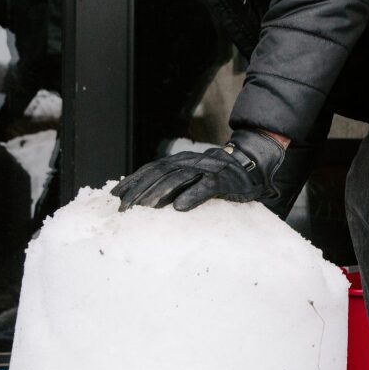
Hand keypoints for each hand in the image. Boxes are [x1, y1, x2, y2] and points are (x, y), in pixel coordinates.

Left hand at [111, 129, 287, 211]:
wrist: (252, 164)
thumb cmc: (218, 176)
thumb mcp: (192, 177)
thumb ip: (173, 184)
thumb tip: (146, 200)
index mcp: (179, 161)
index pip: (151, 169)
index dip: (133, 180)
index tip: (116, 195)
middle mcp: (190, 162)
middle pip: (159, 174)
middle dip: (140, 191)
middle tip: (125, 208)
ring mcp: (207, 169)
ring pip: (178, 179)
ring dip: (160, 194)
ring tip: (145, 208)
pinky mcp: (224, 180)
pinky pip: (206, 187)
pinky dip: (192, 196)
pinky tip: (180, 207)